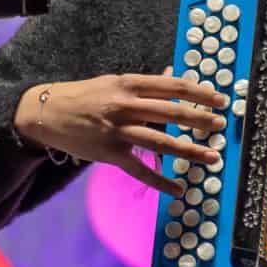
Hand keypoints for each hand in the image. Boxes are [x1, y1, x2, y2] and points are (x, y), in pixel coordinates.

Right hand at [15, 73, 228, 196]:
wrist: (45, 112)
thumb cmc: (83, 95)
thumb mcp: (113, 82)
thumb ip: (144, 85)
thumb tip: (173, 77)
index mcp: (128, 84)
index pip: (172, 86)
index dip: (200, 92)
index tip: (220, 99)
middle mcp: (125, 106)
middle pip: (172, 112)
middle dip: (201, 120)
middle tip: (222, 126)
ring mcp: (118, 131)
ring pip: (161, 141)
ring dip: (190, 150)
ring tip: (212, 157)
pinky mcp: (110, 154)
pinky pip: (140, 170)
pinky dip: (161, 181)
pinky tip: (179, 190)